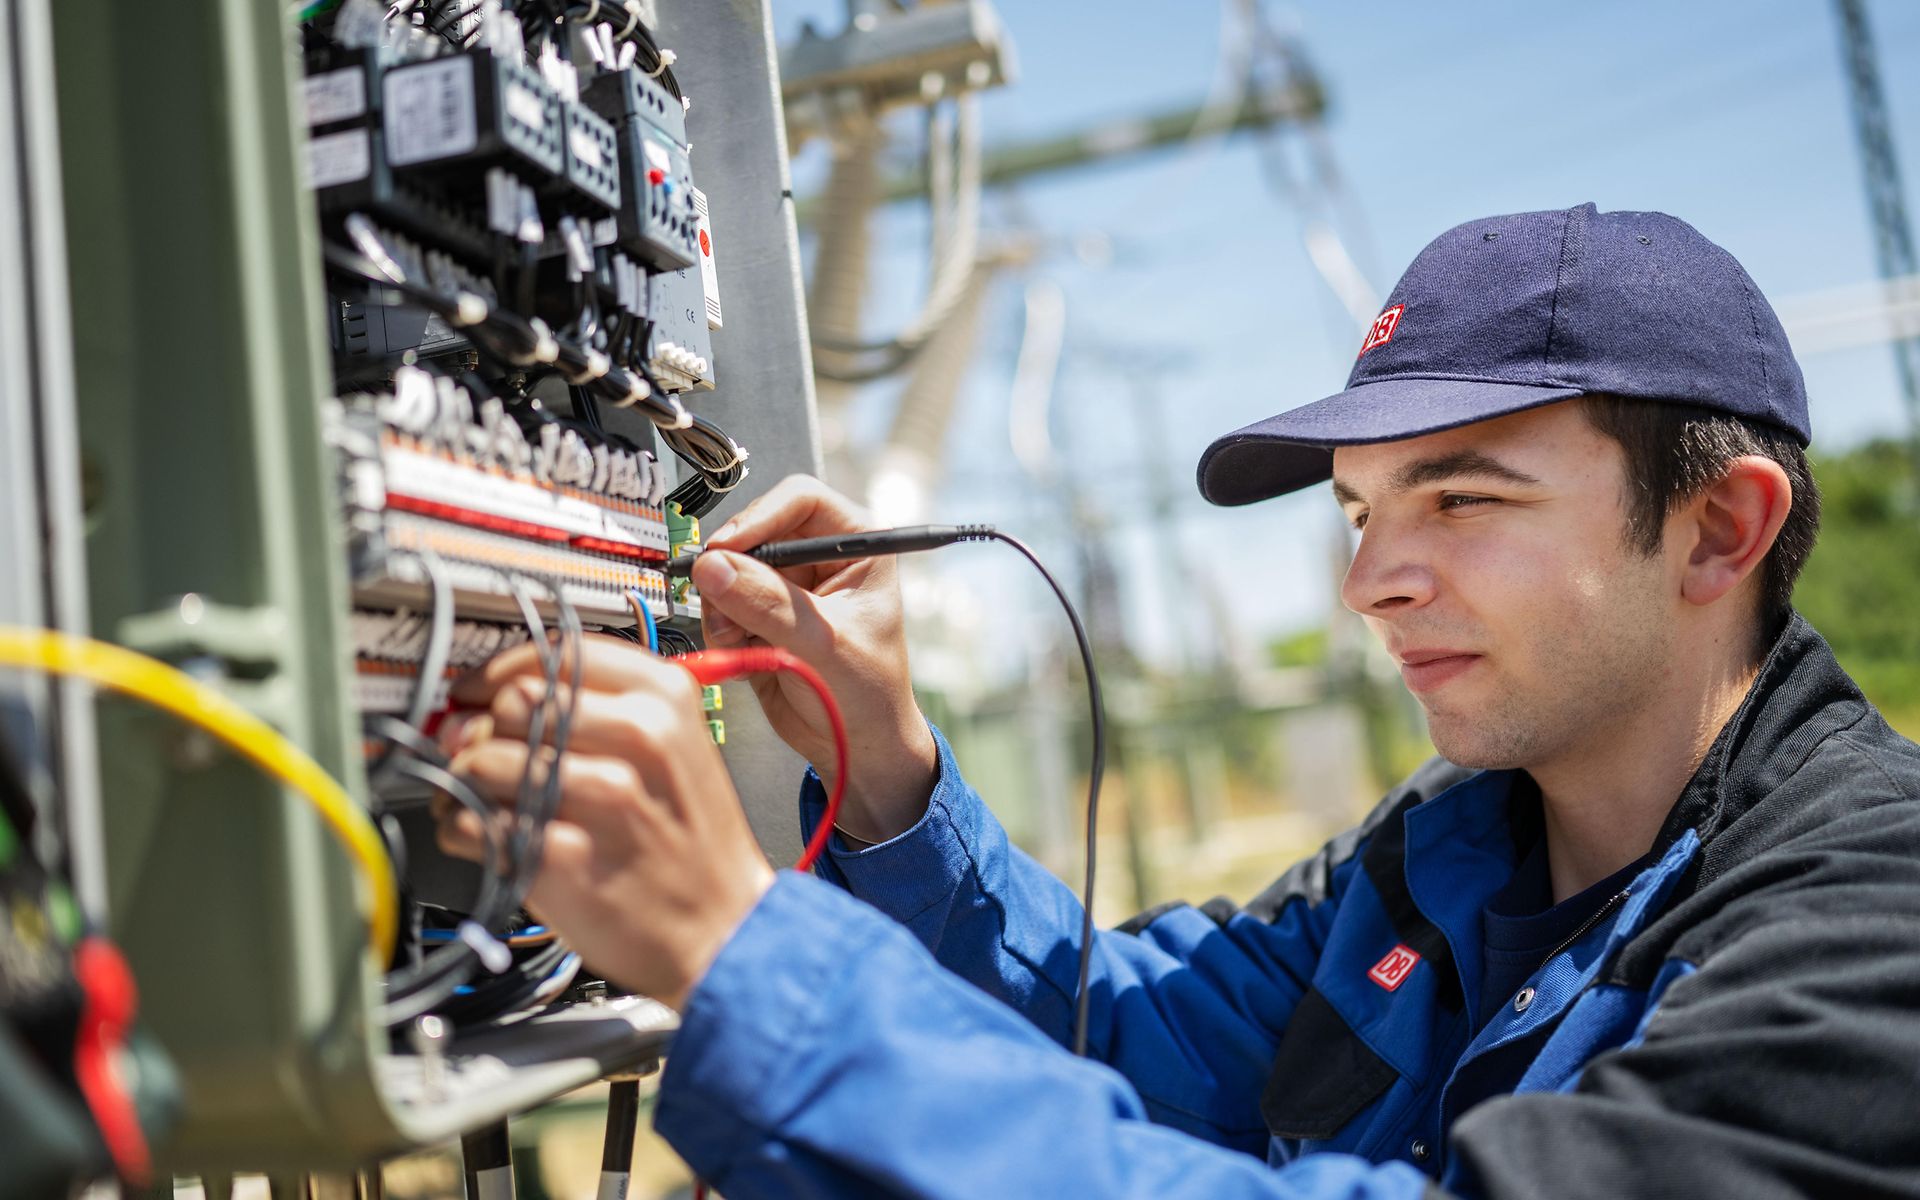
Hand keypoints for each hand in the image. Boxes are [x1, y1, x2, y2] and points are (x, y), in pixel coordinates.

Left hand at [433, 638, 774, 1010]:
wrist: (726, 930)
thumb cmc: (691, 842)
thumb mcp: (672, 747)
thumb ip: (591, 711)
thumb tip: (484, 705)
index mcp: (665, 698)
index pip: (554, 652)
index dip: (500, 672)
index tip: (480, 692)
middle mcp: (638, 737)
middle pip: (512, 701)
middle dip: (481, 730)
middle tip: (481, 756)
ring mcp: (603, 797)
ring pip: (481, 761)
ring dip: (465, 784)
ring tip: (484, 803)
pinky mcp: (566, 856)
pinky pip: (476, 823)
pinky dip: (465, 831)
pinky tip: (489, 839)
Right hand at [693, 475, 937, 841]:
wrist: (855, 746)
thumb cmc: (868, 694)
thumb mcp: (822, 645)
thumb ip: (769, 603)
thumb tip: (715, 566)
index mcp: (856, 545)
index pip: (800, 498)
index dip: (761, 517)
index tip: (728, 548)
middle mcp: (818, 557)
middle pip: (754, 532)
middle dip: (732, 570)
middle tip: (723, 606)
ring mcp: (785, 585)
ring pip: (728, 568)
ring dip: (722, 605)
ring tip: (741, 642)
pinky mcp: (758, 614)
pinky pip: (719, 603)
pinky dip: (721, 627)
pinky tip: (745, 654)